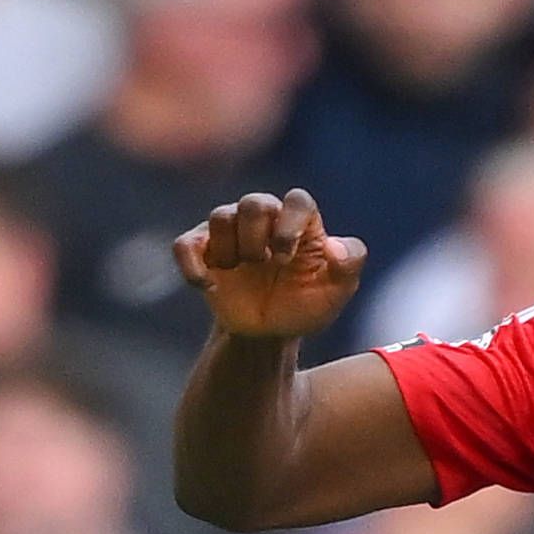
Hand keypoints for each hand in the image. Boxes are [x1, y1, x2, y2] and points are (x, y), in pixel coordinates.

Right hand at [176, 189, 366, 342]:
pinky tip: (207, 285)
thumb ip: (349, 264)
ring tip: (240, 271)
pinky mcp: (203, 251)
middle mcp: (264, 219)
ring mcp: (230, 232)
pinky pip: (185, 244)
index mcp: (299, 223)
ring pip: (220, 216)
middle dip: (257, 237)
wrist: (269, 332)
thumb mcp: (336, 292)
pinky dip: (191, 263)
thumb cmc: (304, 305)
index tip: (285, 256)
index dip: (290, 224)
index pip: (298, 200)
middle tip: (264, 264)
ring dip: (230, 249)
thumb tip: (334, 247)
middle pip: (254, 202)